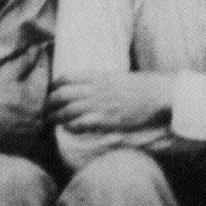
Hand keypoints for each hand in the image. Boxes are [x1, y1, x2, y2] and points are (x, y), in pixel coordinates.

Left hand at [47, 72, 173, 131]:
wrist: (161, 94)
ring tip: (49, 121)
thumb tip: (92, 86)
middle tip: (44, 109)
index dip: (54, 85)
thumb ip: (104, 81)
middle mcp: (96, 89)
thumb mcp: (120, 78)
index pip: (67, 77)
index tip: (50, 91)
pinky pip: (83, 123)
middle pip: (62, 94)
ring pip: (68, 109)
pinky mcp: (108, 119)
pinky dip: (71, 126)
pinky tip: (66, 129)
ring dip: (55, 116)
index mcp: (99, 77)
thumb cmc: (144, 86)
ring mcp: (101, 104)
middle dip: (49, 102)